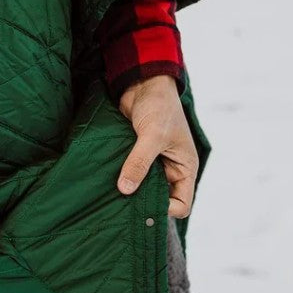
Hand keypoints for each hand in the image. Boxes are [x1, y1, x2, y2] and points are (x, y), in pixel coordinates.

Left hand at [115, 75, 197, 217]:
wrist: (143, 83)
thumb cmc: (159, 106)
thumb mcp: (152, 135)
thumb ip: (139, 162)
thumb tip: (125, 189)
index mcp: (185, 168)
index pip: (182, 204)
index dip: (167, 209)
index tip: (145, 204)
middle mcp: (171, 170)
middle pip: (161, 200)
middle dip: (144, 203)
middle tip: (123, 206)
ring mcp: (153, 165)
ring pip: (143, 189)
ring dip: (130, 192)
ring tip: (113, 197)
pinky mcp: (136, 158)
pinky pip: (130, 176)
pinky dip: (121, 180)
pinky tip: (107, 184)